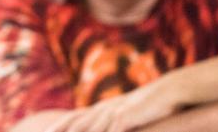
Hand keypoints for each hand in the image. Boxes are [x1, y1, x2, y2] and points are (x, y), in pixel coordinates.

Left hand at [44, 79, 178, 131]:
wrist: (172, 90)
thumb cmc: (152, 105)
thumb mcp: (129, 114)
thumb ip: (117, 122)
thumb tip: (113, 127)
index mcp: (103, 108)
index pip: (75, 116)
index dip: (60, 124)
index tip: (45, 131)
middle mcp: (105, 108)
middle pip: (78, 120)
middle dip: (61, 129)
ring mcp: (116, 111)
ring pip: (92, 126)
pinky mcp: (128, 115)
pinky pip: (114, 128)